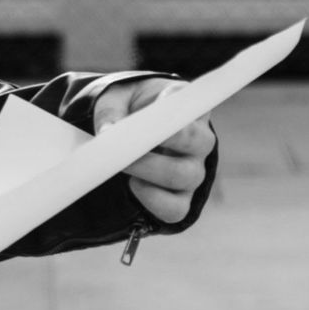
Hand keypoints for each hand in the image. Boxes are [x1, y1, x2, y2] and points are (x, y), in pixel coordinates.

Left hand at [92, 76, 216, 223]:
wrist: (129, 137)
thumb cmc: (129, 111)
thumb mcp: (117, 101)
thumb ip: (112, 111)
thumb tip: (107, 130)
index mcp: (190, 112)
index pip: (197, 108)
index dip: (182, 109)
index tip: (159, 106)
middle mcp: (200, 143)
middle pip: (195, 142)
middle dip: (157, 142)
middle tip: (124, 143)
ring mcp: (194, 172)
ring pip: (182, 176)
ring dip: (146, 170)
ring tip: (122, 163)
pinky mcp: (182, 199)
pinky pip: (175, 208)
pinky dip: (151, 199)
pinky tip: (134, 184)